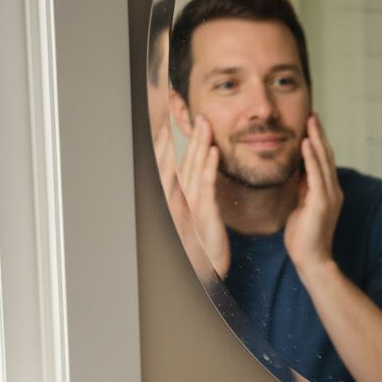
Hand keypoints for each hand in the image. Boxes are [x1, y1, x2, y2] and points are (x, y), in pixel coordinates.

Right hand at [178, 116, 230, 276]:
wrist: (202, 271)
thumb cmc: (198, 246)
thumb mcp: (190, 216)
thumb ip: (189, 195)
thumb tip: (192, 175)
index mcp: (171, 197)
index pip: (168, 161)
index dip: (169, 138)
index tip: (172, 117)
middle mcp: (175, 198)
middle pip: (177, 159)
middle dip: (183, 134)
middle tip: (188, 110)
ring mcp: (188, 205)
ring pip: (191, 168)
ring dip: (198, 143)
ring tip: (204, 123)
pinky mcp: (204, 214)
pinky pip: (206, 186)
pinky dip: (209, 167)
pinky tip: (213, 152)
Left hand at [285, 114, 343, 273]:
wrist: (311, 260)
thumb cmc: (303, 238)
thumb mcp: (302, 207)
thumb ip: (303, 189)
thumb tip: (299, 172)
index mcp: (328, 192)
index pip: (323, 161)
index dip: (318, 141)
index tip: (310, 124)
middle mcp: (333, 191)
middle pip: (326, 156)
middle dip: (319, 134)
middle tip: (312, 114)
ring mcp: (329, 196)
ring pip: (323, 161)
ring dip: (317, 139)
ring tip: (310, 121)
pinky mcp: (322, 202)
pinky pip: (316, 174)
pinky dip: (311, 157)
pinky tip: (306, 143)